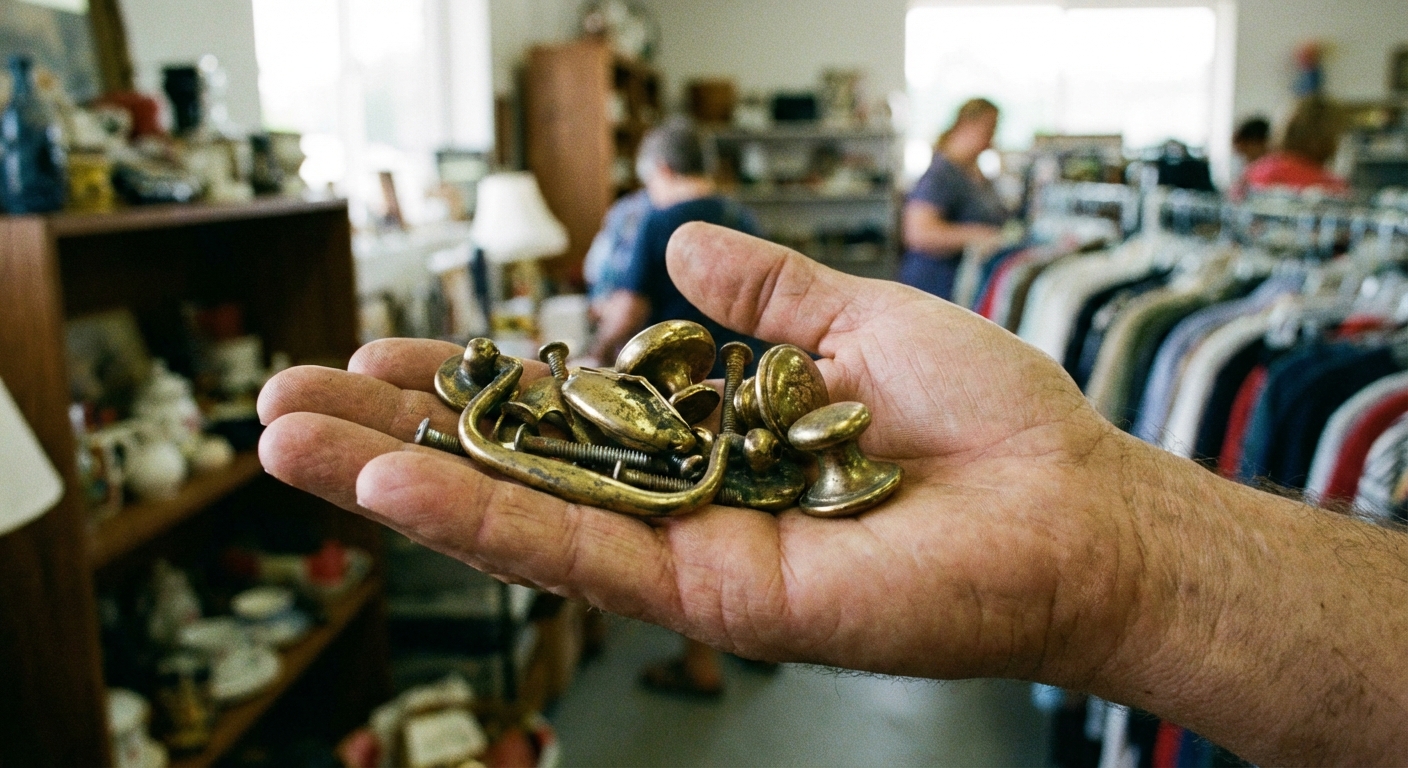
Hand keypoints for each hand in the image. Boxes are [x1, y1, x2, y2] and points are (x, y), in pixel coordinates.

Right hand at [257, 223, 1148, 686]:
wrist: (1071, 505)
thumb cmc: (984, 420)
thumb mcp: (853, 321)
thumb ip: (763, 292)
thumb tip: (683, 246)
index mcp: (706, 439)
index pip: (560, 410)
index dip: (471, 379)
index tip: (390, 347)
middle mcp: (681, 504)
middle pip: (514, 469)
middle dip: (397, 432)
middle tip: (286, 397)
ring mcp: (689, 557)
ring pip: (519, 517)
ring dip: (396, 478)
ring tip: (285, 439)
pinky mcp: (713, 598)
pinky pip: (580, 557)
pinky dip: (480, 519)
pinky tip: (389, 483)